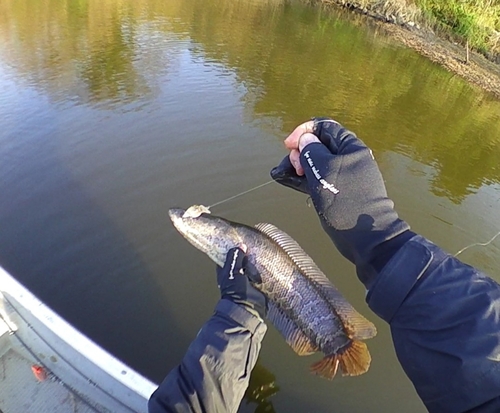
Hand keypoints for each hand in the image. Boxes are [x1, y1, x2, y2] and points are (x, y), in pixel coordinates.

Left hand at [217, 247, 266, 318]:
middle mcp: (235, 273)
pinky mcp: (257, 283)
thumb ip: (236, 258)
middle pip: (241, 258)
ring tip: (262, 249)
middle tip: (254, 243)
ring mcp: (246, 278)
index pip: (228, 254)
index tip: (240, 238)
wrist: (247, 309)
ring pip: (251, 264)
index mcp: (225, 270)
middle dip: (247, 253)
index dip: (233, 247)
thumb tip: (240, 246)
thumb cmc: (235, 292)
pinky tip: (267, 260)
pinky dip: (263, 267)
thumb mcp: (232, 272)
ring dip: (256, 259)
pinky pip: (260, 271)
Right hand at [271, 118, 410, 287]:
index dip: (304, 131)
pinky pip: (319, 177)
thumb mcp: (324, 172)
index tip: (288, 144)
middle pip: (319, 144)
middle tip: (293, 166)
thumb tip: (305, 140)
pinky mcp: (339, 191)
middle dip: (301, 150)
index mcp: (350, 147)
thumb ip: (311, 152)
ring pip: (317, 162)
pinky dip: (305, 178)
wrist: (365, 237)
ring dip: (300, 165)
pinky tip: (289, 181)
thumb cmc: (345, 201)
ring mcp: (344, 175)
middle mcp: (348, 158)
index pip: (324, 127)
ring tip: (285, 174)